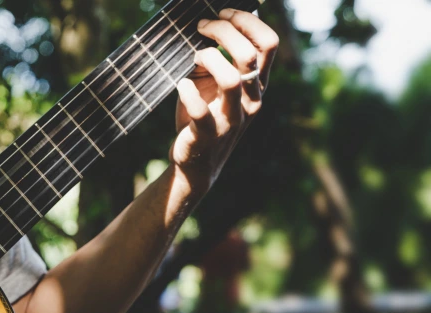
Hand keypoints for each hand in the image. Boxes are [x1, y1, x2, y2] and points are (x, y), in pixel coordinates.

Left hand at [171, 8, 279, 195]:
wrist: (195, 162)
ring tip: (193, 56)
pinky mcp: (208, 135)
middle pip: (250, 55)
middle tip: (201, 27)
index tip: (222, 13)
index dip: (247, 21)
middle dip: (224, 31)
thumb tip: (206, 24)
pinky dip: (188, 92)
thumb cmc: (202, 117)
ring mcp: (232, 119)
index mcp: (256, 84)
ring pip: (231, 79)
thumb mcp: (212, 84)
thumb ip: (216, 59)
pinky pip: (202, 110)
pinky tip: (181, 84)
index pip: (267, 43)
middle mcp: (251, 100)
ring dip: (209, 57)